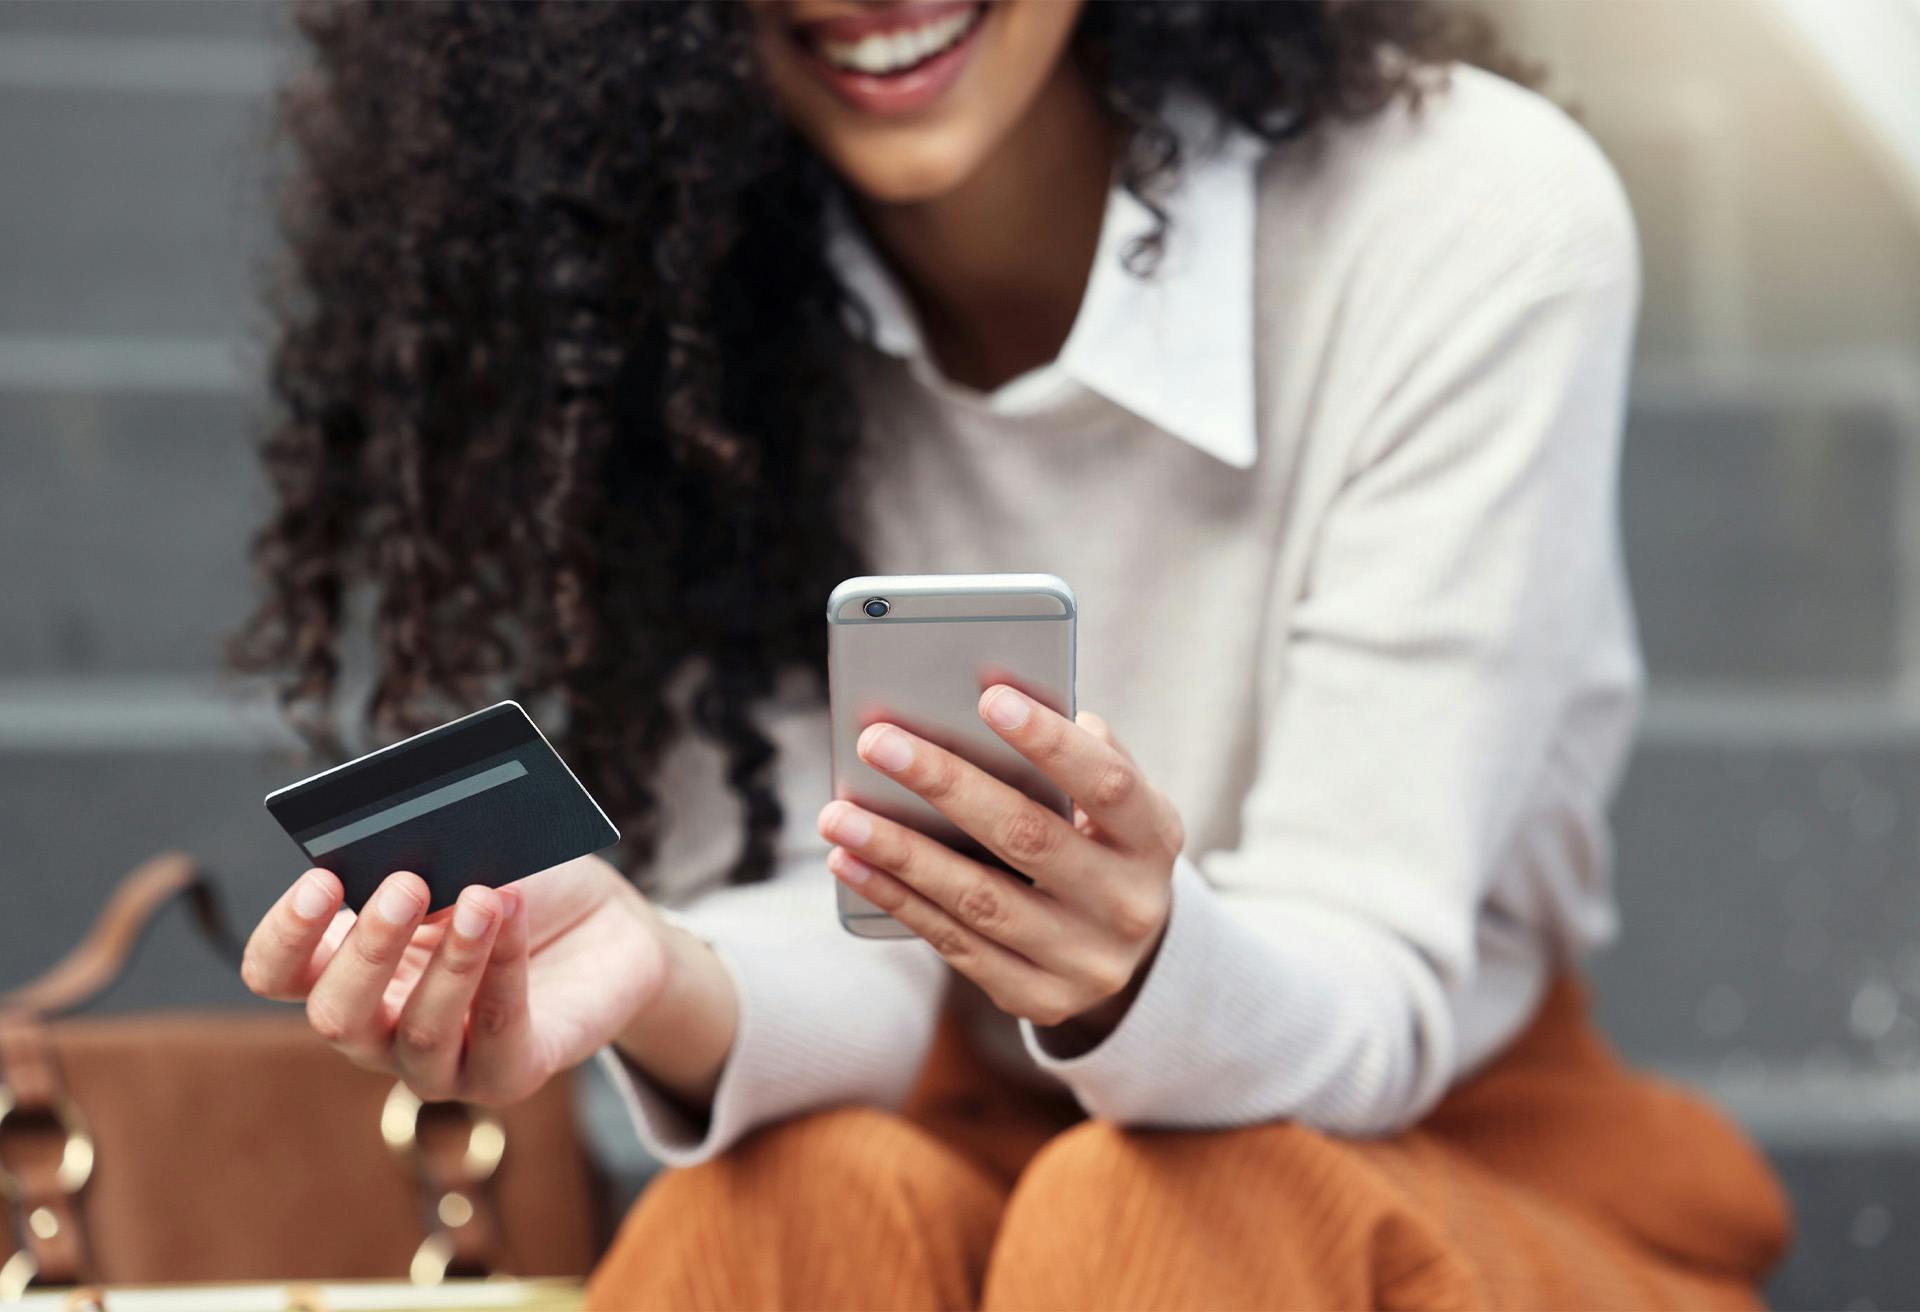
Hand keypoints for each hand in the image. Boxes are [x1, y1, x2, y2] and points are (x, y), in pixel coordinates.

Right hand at [240, 854, 725, 1105]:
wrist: (607, 926)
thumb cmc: (520, 887)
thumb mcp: (473, 858)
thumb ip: (432, 862)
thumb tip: (413, 860)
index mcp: (346, 966)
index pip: (275, 972)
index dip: (286, 933)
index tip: (322, 880)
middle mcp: (379, 1026)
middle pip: (336, 1015)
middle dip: (368, 949)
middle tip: (407, 885)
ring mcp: (438, 1063)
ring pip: (418, 1033)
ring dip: (451, 961)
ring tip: (484, 897)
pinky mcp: (505, 1077)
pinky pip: (495, 1036)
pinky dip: (504, 973)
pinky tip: (514, 921)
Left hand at [817, 686, 1184, 1041]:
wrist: (1127, 952)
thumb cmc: (1101, 841)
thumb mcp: (1115, 801)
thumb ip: (1078, 751)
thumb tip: (1004, 695)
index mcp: (1154, 838)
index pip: (1107, 783)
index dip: (1050, 741)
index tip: (989, 697)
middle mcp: (1128, 904)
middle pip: (1028, 838)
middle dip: (946, 785)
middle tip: (877, 743)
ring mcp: (1085, 961)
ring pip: (978, 900)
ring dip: (899, 852)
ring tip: (839, 814)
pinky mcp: (1039, 999)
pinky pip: (955, 945)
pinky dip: (897, 899)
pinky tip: (852, 864)